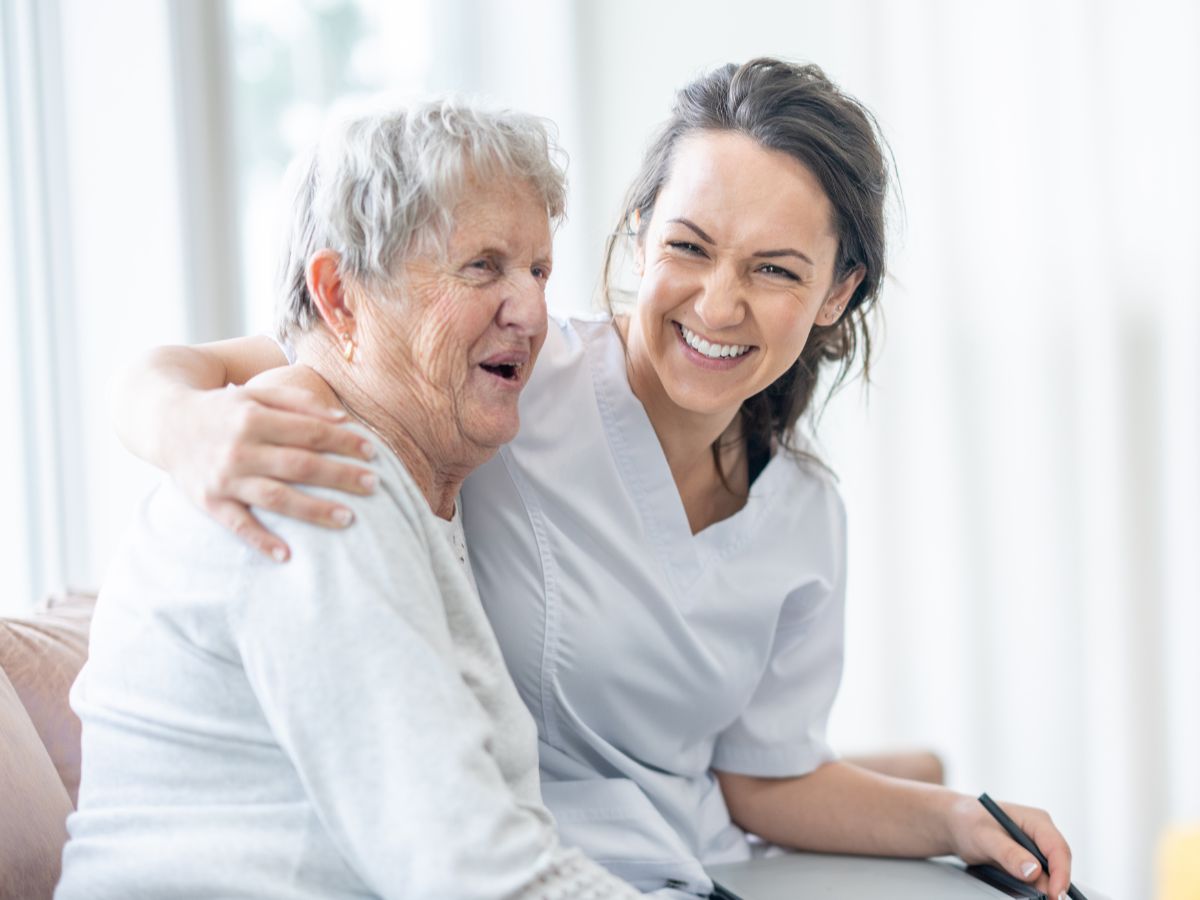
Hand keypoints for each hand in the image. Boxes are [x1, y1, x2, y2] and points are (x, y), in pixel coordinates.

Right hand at [164, 383, 376, 560]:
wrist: (164, 421)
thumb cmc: (224, 409)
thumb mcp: (256, 394)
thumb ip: (298, 402)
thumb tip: (343, 418)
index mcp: (254, 417)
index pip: (310, 432)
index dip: (344, 442)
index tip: (373, 453)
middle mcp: (239, 448)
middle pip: (299, 465)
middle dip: (340, 475)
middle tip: (374, 485)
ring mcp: (223, 477)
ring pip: (276, 497)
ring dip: (314, 509)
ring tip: (349, 518)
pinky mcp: (208, 502)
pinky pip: (238, 525)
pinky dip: (261, 540)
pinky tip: (288, 554)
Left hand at [947, 794, 1072, 898]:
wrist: (956, 825)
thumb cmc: (968, 822)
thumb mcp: (984, 837)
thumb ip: (1008, 853)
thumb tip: (1034, 871)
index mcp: (1036, 821)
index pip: (1058, 848)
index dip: (1061, 873)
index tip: (1055, 893)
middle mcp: (1040, 834)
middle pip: (1058, 864)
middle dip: (1055, 885)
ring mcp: (1035, 849)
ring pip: (1049, 875)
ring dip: (1044, 888)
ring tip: (1032, 896)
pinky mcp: (1028, 861)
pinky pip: (1037, 879)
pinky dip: (1033, 888)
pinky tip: (1024, 892)